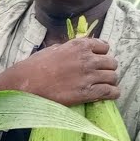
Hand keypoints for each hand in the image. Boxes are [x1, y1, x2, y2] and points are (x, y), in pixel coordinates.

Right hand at [0, 37, 119, 105]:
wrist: (26, 83)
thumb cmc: (35, 66)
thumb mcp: (53, 49)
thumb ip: (70, 49)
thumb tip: (77, 51)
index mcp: (79, 46)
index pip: (105, 47)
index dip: (102, 54)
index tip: (98, 60)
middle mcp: (87, 59)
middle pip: (112, 62)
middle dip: (107, 68)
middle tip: (101, 75)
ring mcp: (88, 76)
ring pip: (113, 77)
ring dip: (110, 81)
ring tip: (104, 85)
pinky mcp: (87, 92)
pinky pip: (110, 92)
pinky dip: (113, 93)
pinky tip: (109, 95)